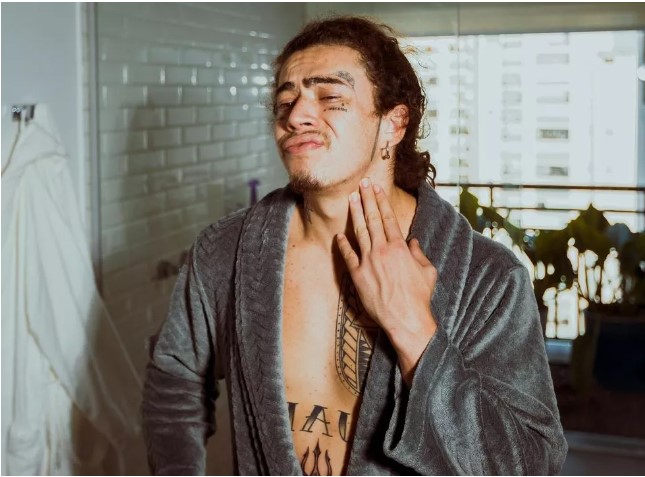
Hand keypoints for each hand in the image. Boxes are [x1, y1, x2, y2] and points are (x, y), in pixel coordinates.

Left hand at [336, 178, 437, 383]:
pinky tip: (339, 235)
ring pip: (360, 232)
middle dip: (367, 199)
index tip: (377, 189)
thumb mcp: (428, 271)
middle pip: (373, 219)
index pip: (388, 219)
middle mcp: (383, 251)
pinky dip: (343, 245)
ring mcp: (369, 262)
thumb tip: (414, 243)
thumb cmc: (419, 297)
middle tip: (362, 184)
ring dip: (355, 214)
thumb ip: (419, 254)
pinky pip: (348, 257)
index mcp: (400, 248)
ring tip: (351, 199)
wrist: (406, 319)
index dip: (382, 202)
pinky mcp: (358, 276)